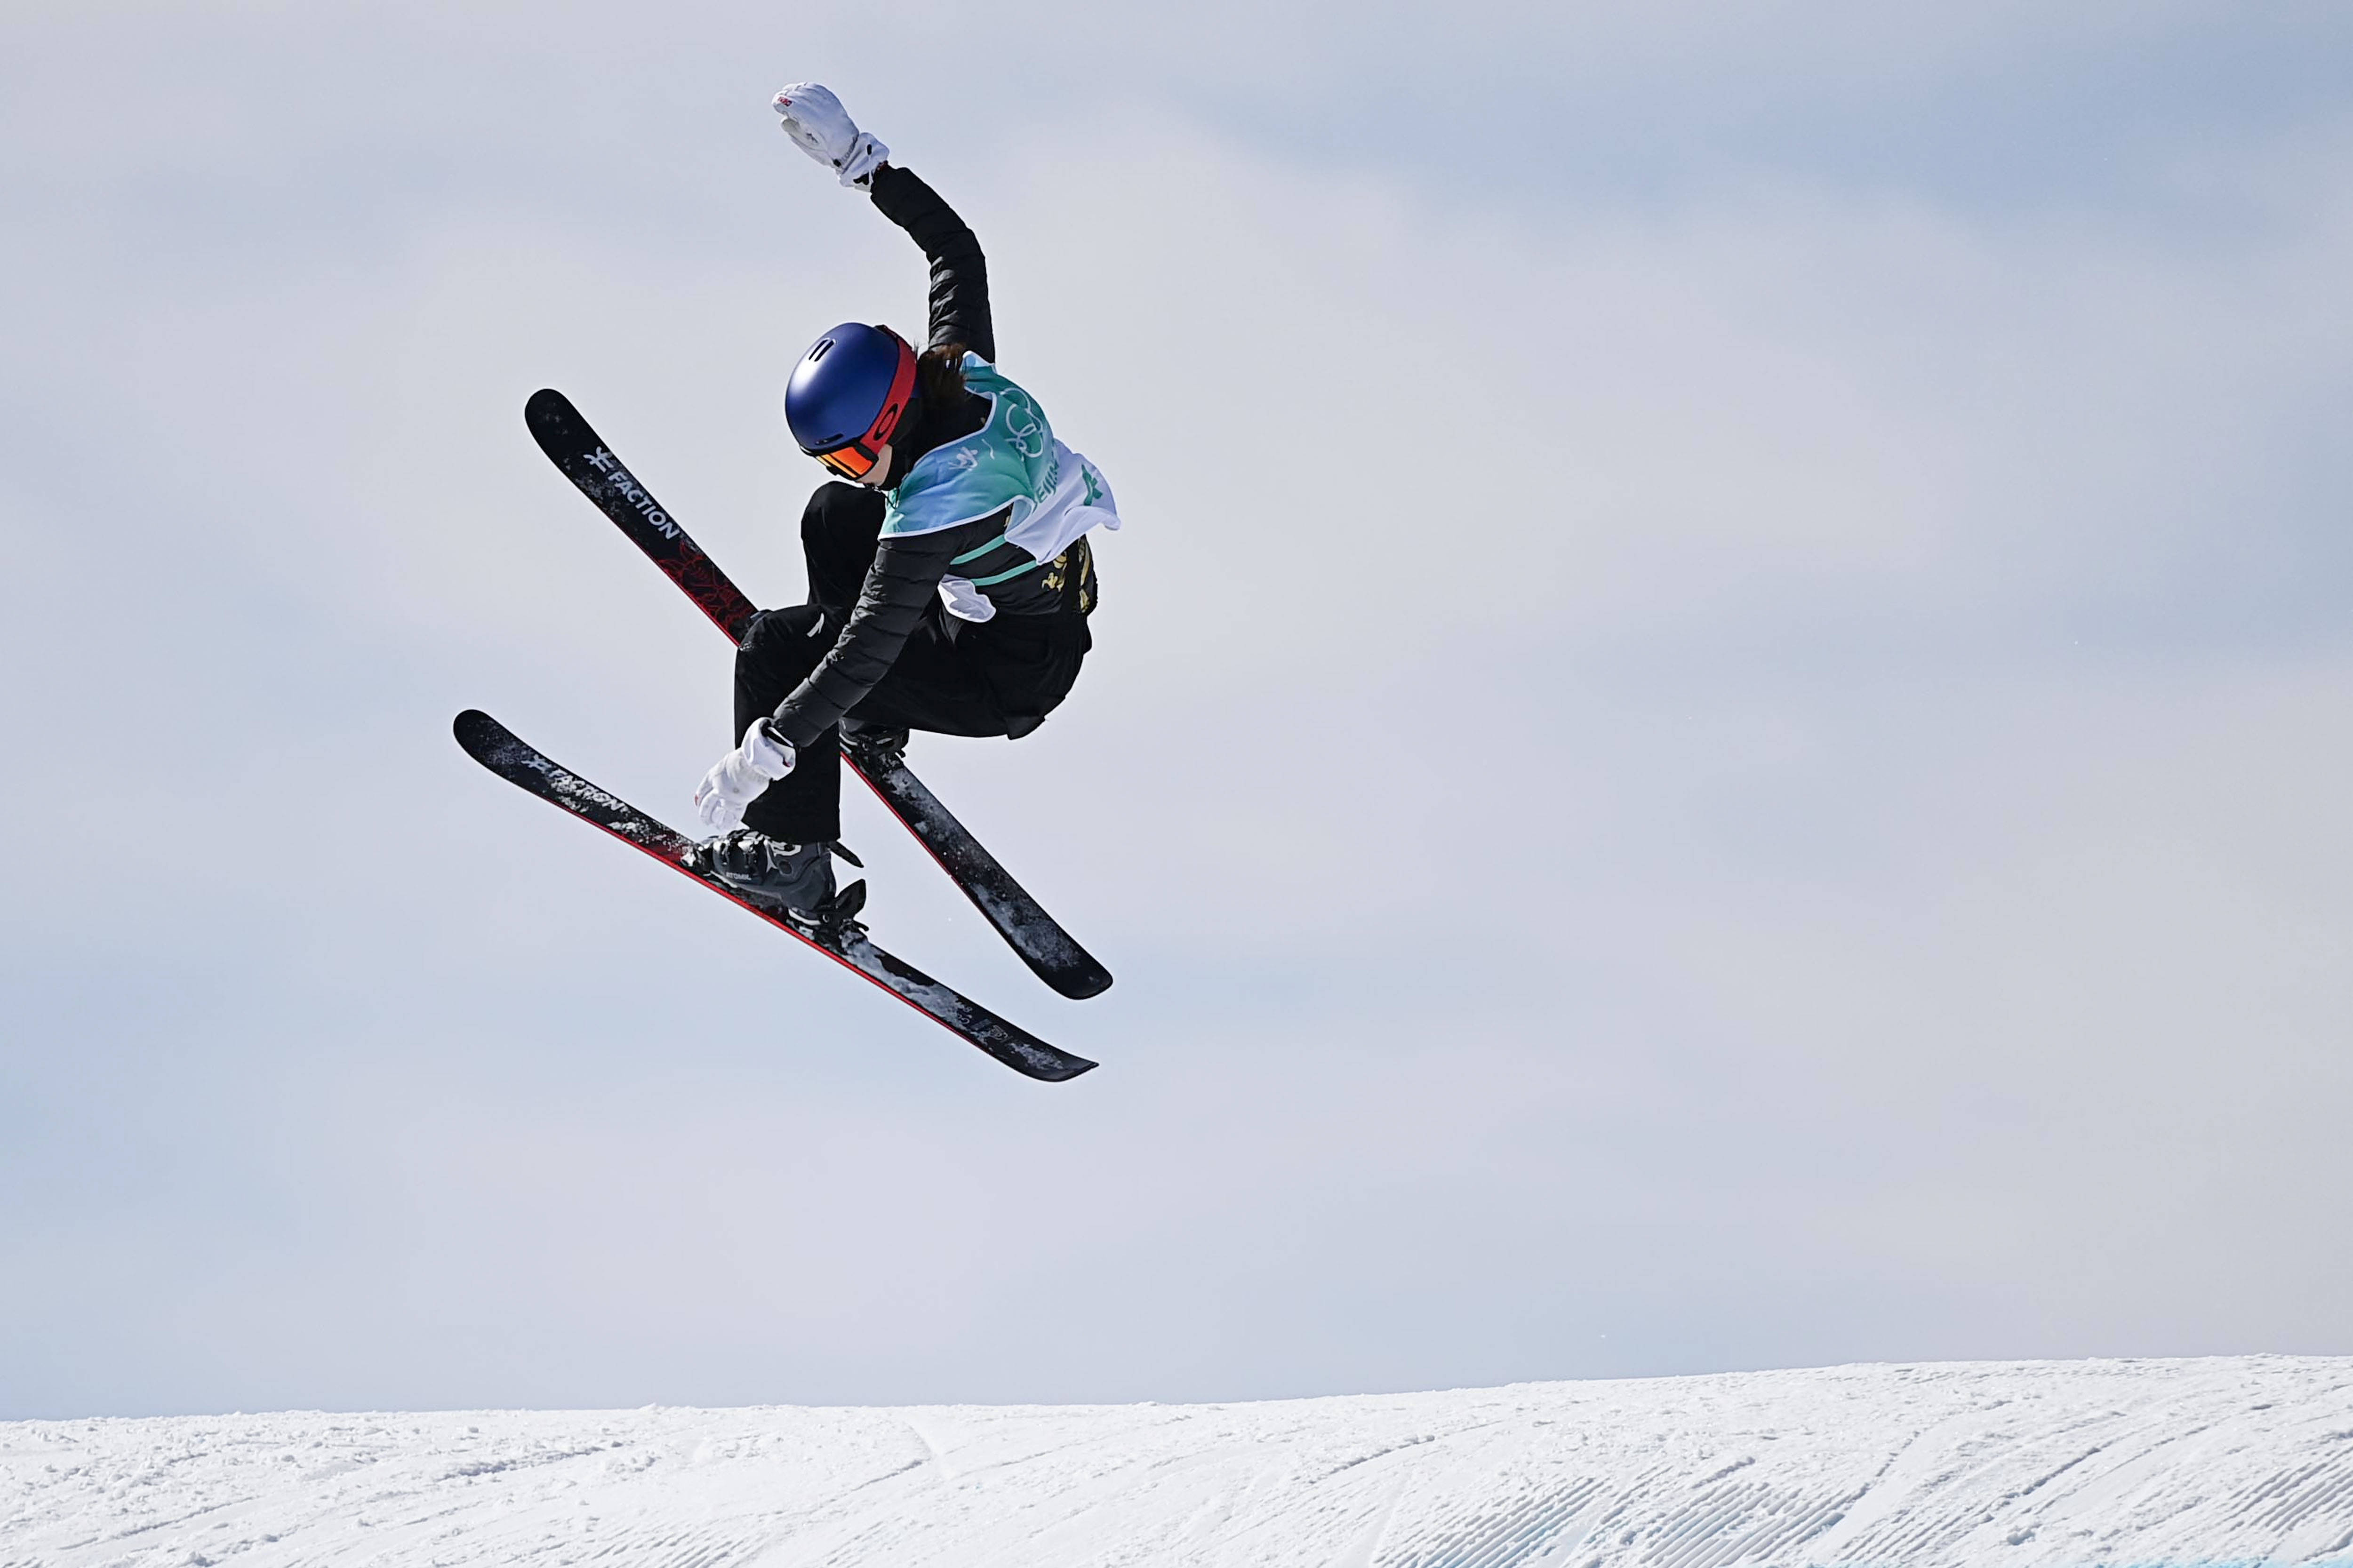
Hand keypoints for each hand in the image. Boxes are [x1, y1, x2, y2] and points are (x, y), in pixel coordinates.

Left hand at [693, 720, 795, 833]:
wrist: (752, 764)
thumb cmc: (745, 758)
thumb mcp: (731, 760)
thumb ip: (730, 769)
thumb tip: (735, 770)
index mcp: (714, 775)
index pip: (703, 788)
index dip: (699, 795)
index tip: (697, 800)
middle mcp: (717, 788)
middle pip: (706, 803)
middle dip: (704, 812)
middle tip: (704, 818)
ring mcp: (727, 797)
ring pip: (716, 812)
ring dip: (714, 819)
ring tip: (713, 824)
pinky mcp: (738, 804)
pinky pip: (733, 816)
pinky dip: (729, 823)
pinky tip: (727, 827)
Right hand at [772, 82, 889, 186]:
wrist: (850, 149)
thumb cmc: (828, 150)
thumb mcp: (807, 144)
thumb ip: (794, 130)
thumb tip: (784, 117)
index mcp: (817, 124)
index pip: (795, 106)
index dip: (782, 103)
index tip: (776, 104)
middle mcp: (824, 111)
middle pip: (800, 95)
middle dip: (787, 95)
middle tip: (779, 99)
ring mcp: (830, 104)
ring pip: (808, 89)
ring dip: (795, 90)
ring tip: (788, 94)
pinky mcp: (834, 101)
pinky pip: (817, 88)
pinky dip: (806, 88)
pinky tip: (800, 90)